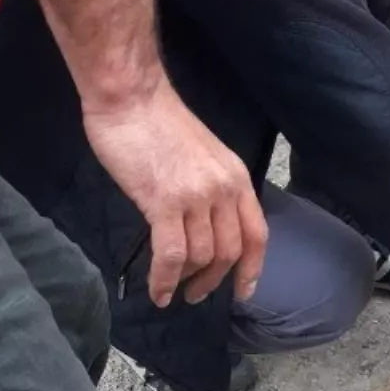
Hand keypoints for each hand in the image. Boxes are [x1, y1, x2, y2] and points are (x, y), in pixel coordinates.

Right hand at [83, 81, 267, 308]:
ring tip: (173, 288)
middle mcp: (224, 190)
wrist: (131, 97)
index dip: (253, 268)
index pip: (257, 234)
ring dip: (187, 280)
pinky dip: (165, 280)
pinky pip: (171, 255)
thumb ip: (211, 189)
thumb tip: (204, 225)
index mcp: (237, 179)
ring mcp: (197, 197)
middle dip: (215, 280)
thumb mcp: (204, 157)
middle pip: (231, 251)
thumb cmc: (158, 123)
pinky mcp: (164, 202)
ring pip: (202, 256)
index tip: (244, 291)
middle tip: (197, 293)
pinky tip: (158, 292)